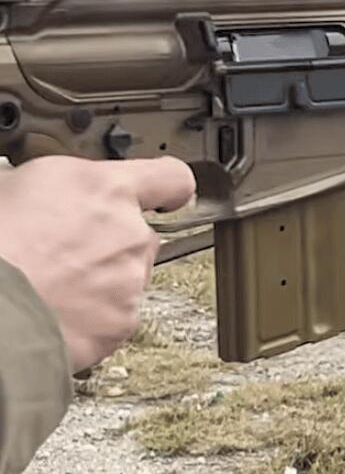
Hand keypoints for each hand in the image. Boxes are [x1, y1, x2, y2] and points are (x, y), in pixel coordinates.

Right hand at [0, 156, 195, 370]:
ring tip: (51, 287)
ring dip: (101, 282)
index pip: (171, 178)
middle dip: (112, 244)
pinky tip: (55, 314)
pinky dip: (91, 320)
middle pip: (140, 234)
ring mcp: (129, 280)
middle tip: (66, 254)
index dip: (167, 188)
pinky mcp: (120, 323)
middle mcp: (129, 231)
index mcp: (105, 189)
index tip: (164, 197)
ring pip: (128, 278)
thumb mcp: (10, 188)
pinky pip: (114, 318)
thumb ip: (54, 186)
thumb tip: (46, 191)